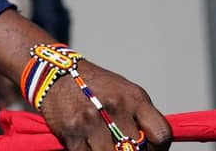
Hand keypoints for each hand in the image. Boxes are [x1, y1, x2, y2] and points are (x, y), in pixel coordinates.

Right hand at [41, 60, 170, 149]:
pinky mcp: (71, 132)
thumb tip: (150, 147)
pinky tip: (89, 146)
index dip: (159, 150)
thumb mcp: (122, 91)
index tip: (150, 150)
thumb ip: (139, 115)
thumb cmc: (92, 84)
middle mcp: (114, 108)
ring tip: (106, 146)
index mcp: (133, 97)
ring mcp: (91, 121)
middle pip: (136, 150)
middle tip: (123, 148)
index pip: (161, 134)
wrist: (54, 72)